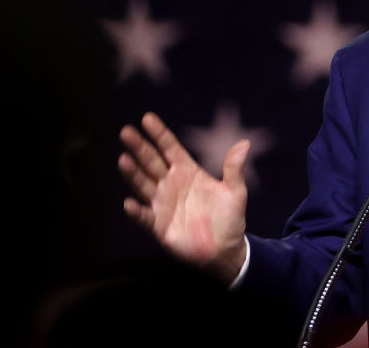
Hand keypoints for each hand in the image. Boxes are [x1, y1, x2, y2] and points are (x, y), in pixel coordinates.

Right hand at [118, 112, 249, 284]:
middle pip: (152, 161)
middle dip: (139, 147)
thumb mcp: (235, 191)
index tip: (147, 118)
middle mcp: (171, 184)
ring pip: (144, 184)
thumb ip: (234, 169)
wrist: (225, 250)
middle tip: (126, 132)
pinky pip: (145, 216)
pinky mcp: (159, 225)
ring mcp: (162, 203)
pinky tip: (129, 203)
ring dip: (133, 173)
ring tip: (123, 159)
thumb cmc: (229, 218)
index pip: (170, 148)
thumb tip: (245, 143)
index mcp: (188, 171)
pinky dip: (137, 211)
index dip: (159, 134)